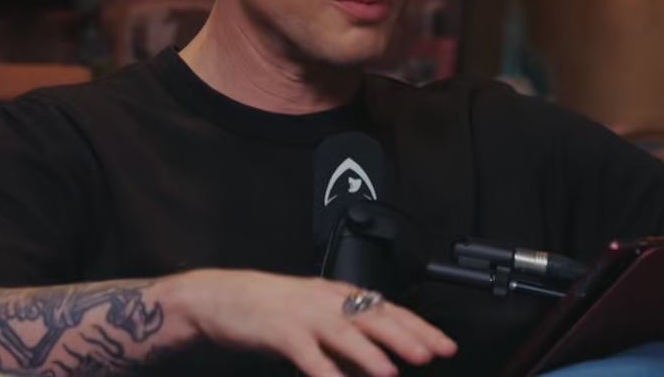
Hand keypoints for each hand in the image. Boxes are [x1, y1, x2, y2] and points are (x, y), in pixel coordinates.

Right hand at [163, 268, 457, 376]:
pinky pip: (304, 352)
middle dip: (404, 336)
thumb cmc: (268, 309)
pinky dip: (321, 368)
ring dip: (369, 353)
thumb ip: (343, 341)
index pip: (386, 308)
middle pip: (371, 316)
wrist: (220, 297)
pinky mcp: (277, 330)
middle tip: (430, 354)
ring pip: (342, 332)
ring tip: (390, 372)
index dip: (417, 326)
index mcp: (336, 294)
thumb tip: (375, 364)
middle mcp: (324, 300)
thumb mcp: (312, 318)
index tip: (443, 344)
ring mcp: (301, 314)